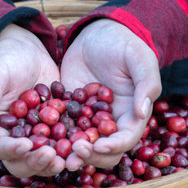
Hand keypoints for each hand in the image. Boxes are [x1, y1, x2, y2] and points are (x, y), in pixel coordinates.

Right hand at [0, 24, 64, 177]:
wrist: (26, 48)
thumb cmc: (2, 60)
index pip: (1, 148)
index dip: (13, 150)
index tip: (27, 145)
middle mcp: (15, 138)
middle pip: (23, 161)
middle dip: (37, 162)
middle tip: (52, 156)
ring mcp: (36, 135)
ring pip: (45, 156)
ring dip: (56, 161)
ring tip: (70, 156)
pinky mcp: (55, 128)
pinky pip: (64, 141)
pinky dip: (73, 145)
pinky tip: (85, 143)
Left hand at [60, 19, 161, 170]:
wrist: (97, 33)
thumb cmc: (124, 44)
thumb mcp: (139, 58)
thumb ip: (146, 84)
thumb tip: (142, 111)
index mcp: (131, 115)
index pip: (125, 139)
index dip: (113, 146)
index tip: (98, 146)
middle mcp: (109, 122)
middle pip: (102, 150)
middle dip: (89, 155)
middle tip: (74, 151)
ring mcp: (87, 119)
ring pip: (80, 144)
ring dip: (69, 152)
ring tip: (56, 153)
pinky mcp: (68, 111)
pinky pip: (61, 127)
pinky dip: (52, 135)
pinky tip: (41, 138)